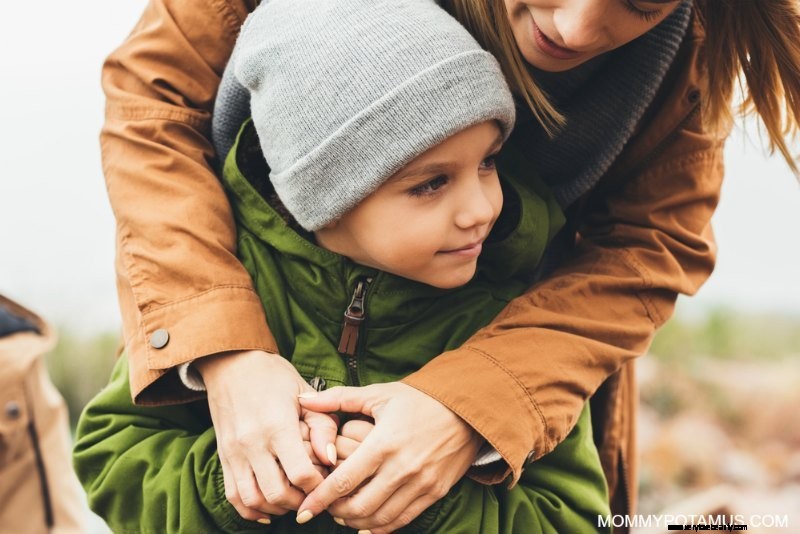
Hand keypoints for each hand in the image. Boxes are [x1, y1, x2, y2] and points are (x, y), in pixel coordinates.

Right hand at [197, 349, 338, 521]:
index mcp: (277, 425)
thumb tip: (331, 458)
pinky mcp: (223, 457)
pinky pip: (233, 495)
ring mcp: (234, 452)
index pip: (301, 473)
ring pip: (253, 500)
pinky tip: (268, 510)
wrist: (232, 364)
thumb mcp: (305, 392)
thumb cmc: (274, 376)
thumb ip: (322, 425)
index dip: (319, 485)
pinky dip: (250, 510)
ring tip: (293, 500)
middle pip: (277, 493)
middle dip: (300, 502)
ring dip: (276, 509)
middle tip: (313, 495)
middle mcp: (253, 442)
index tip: (328, 481)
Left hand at [296, 383, 481, 531]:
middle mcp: (402, 468)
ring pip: (380, 518)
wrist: (467, 406)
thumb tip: (304, 399)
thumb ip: (338, 399)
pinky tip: (368, 523)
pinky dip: (382, 527)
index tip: (304, 509)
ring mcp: (421, 483)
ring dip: (356, 522)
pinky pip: (403, 519)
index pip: (344, 481)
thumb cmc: (420, 397)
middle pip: (359, 506)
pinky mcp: (435, 491)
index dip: (320, 499)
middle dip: (335, 513)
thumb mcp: (379, 394)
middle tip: (324, 509)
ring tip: (343, 515)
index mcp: (384, 443)